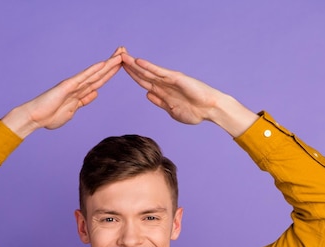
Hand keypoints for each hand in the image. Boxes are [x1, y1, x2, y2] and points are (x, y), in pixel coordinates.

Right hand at [3, 47, 124, 136]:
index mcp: (81, 93)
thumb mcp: (73, 110)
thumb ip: (84, 101)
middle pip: (100, 73)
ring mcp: (73, 85)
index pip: (100, 81)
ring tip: (120, 54)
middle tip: (125, 52)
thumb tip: (95, 93)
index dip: (111, 73)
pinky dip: (93, 70)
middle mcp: (79, 86)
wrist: (34, 118)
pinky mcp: (67, 86)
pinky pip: (83, 77)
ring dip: (108, 64)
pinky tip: (103, 64)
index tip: (122, 65)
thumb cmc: (49, 116)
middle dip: (113, 64)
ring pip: (95, 73)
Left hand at [122, 52, 257, 135]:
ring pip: (147, 70)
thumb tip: (147, 94)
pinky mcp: (176, 78)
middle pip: (141, 73)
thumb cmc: (194, 112)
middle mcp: (163, 83)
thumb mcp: (171, 110)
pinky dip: (148, 66)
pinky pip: (159, 72)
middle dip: (128, 65)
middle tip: (115, 56)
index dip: (130, 75)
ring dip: (134, 63)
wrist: (210, 110)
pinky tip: (137, 62)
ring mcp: (169, 80)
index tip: (118, 69)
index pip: (142, 81)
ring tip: (121, 55)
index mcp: (161, 91)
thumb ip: (159, 102)